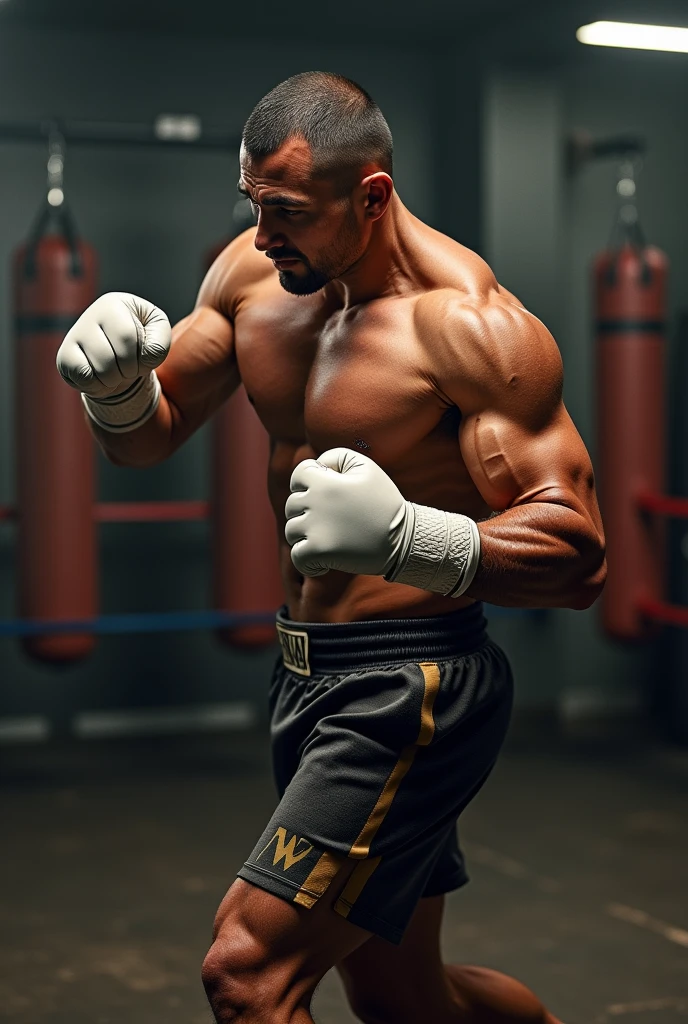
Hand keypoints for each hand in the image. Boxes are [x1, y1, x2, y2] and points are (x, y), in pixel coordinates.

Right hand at [56, 292, 170, 399]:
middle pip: (110, 356)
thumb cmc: (141, 339)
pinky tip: (101, 378)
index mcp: (113, 304)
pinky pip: (83, 378)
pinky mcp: (64, 356)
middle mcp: (89, 315)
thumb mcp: (158, 332)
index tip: (141, 359)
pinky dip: (98, 386)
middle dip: (127, 371)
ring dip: (114, 380)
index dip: (138, 357)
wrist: (120, 356)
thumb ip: (160, 341)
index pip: (126, 336)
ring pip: (98, 370)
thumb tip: (147, 355)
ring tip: (117, 373)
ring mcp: (74, 336)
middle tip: (129, 369)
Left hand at [285, 448, 413, 577]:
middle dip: (307, 511)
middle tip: (332, 519)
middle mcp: (316, 503)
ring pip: (292, 531)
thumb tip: (317, 465)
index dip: (306, 482)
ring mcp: (315, 529)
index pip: (298, 475)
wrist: (402, 539)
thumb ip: (338, 457)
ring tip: (330, 538)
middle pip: (292, 505)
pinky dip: (307, 561)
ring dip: (306, 536)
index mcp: (325, 483)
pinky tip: (323, 560)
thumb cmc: (384, 502)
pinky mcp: (319, 552)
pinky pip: (297, 556)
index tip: (321, 493)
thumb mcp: (367, 468)